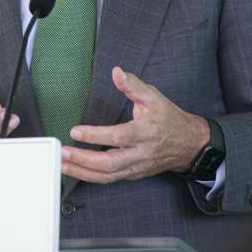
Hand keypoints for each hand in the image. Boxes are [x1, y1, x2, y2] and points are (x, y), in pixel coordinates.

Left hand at [61, 67, 209, 183]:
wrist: (189, 144)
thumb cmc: (169, 119)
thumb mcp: (154, 97)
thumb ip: (133, 86)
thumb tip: (116, 72)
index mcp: (144, 132)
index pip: (117, 137)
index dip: (95, 135)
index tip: (75, 131)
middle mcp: (140, 153)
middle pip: (108, 163)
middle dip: (83, 160)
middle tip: (63, 152)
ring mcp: (136, 167)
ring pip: (107, 176)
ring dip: (82, 172)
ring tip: (62, 164)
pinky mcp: (133, 174)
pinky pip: (110, 179)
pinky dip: (91, 177)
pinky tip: (76, 170)